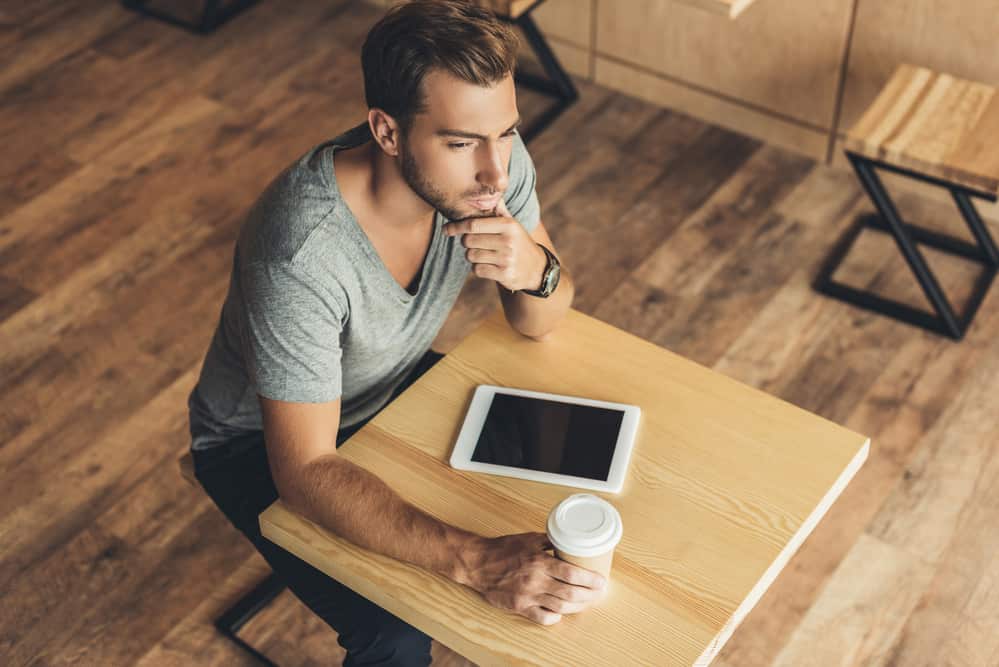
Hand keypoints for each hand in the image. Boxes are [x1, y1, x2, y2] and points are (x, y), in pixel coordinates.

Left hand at [444, 199, 546, 291]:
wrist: (537, 268)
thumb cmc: (518, 242)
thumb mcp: (512, 224)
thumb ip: (498, 210)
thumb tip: (488, 191)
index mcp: (508, 225)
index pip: (473, 225)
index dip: (456, 227)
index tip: (446, 230)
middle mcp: (508, 240)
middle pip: (469, 241)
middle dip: (467, 243)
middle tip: (477, 243)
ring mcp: (507, 258)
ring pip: (471, 256)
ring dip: (474, 256)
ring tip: (486, 255)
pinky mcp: (505, 274)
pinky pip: (477, 270)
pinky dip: (479, 268)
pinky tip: (490, 266)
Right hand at [460, 532, 607, 625]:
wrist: (478, 563)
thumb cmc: (503, 549)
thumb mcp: (528, 539)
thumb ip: (550, 541)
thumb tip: (569, 541)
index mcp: (538, 562)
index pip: (571, 574)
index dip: (590, 580)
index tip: (601, 581)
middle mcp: (535, 581)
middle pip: (570, 594)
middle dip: (589, 595)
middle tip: (598, 593)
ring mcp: (527, 597)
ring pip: (560, 608)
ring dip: (577, 607)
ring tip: (586, 602)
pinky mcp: (520, 607)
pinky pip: (542, 617)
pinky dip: (555, 617)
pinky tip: (561, 613)